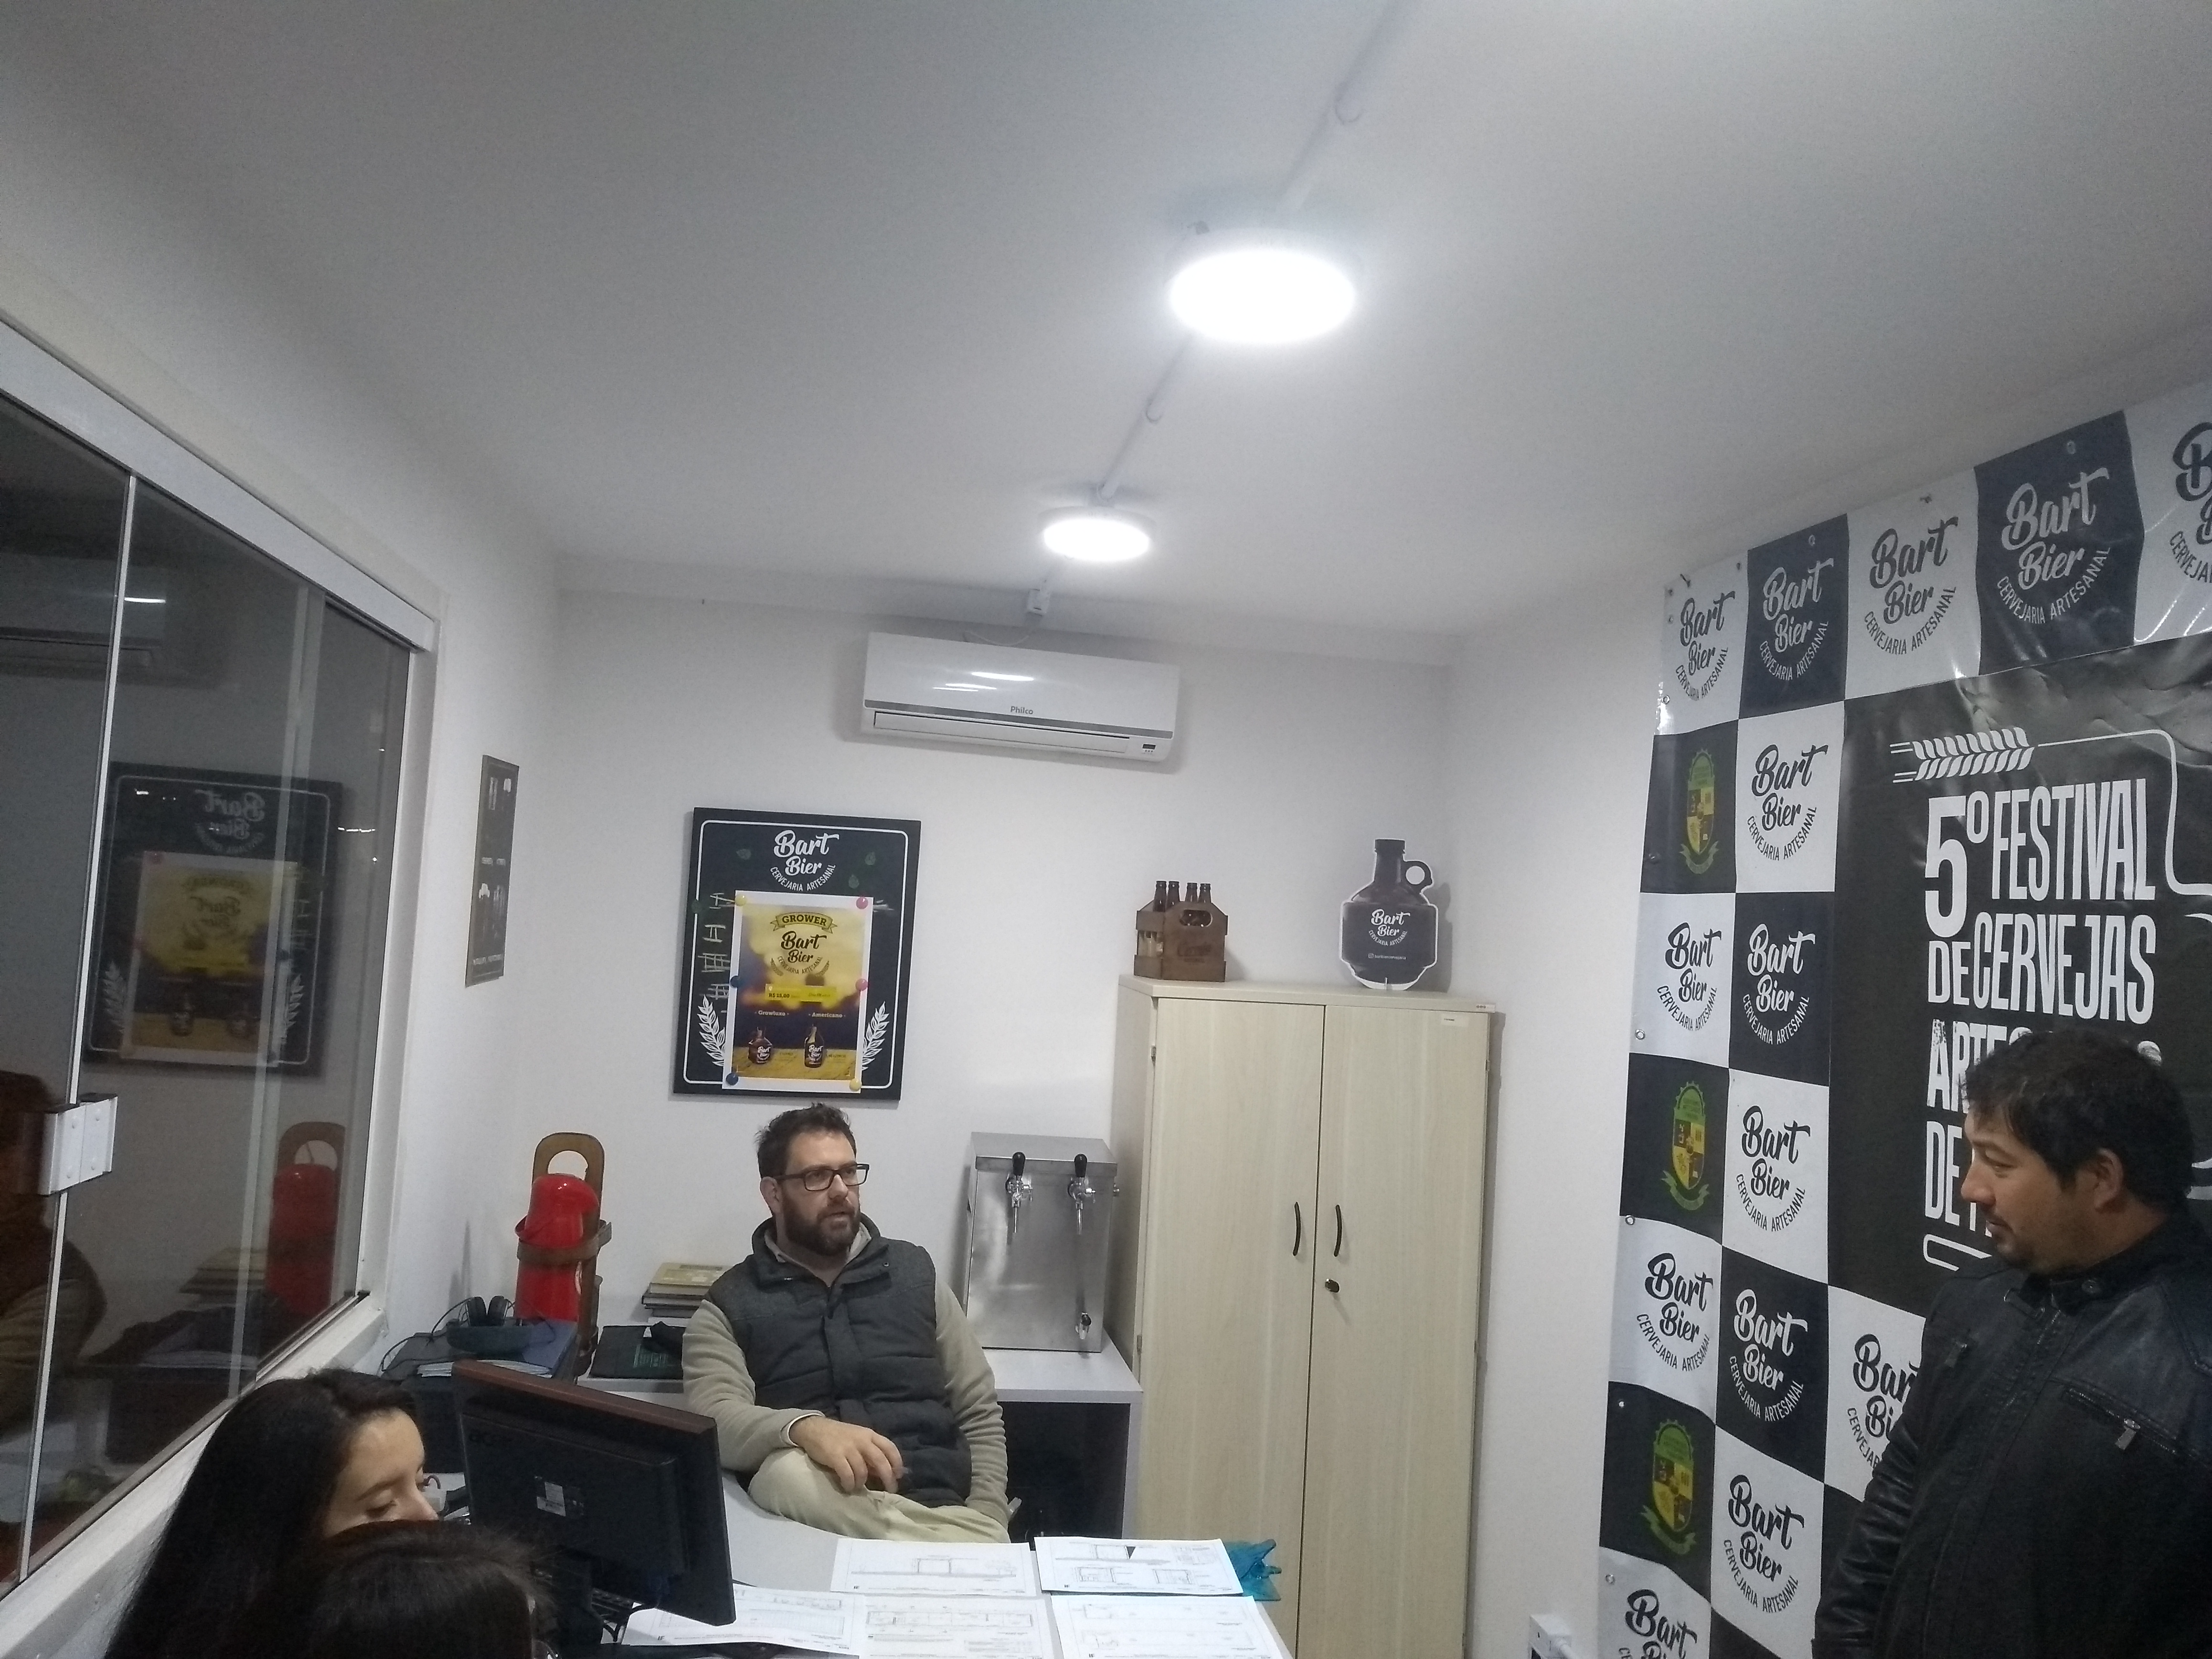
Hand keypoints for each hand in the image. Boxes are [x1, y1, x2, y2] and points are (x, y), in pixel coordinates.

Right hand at [789, 1416, 904, 1493]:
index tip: (899, 1475)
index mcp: (869, 1435)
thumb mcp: (858, 1439)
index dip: (897, 1462)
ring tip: (858, 1487)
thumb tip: (883, 1472)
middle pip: (880, 1460)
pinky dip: (849, 1484)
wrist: (814, 1428)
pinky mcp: (835, 1456)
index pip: (890, 1447)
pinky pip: (847, 1475)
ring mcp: (848, 1448)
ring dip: (862, 1483)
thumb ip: (870, 1454)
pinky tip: (847, 1486)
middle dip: (888, 1477)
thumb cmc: (838, 1436)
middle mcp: (861, 1440)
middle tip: (890, 1489)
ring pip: (863, 1471)